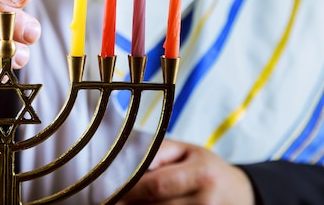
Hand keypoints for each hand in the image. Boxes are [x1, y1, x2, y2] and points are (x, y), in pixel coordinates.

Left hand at [119, 139, 255, 204]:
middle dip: (130, 203)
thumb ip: (156, 152)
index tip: (110, 189)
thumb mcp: (186, 151)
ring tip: (126, 202)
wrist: (240, 193)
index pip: (157, 185)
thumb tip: (125, 161)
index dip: (130, 189)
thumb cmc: (205, 168)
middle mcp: (206, 201)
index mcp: (202, 174)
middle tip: (112, 199)